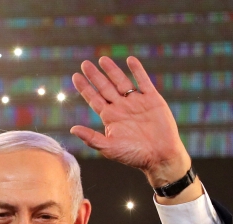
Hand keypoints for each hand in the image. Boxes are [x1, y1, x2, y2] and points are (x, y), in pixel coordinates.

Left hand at [70, 56, 190, 187]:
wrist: (160, 156)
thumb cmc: (134, 155)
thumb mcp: (109, 148)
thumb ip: (91, 138)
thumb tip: (72, 129)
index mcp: (110, 118)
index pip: (94, 99)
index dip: (85, 88)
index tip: (75, 76)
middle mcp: (121, 108)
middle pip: (105, 88)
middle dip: (95, 76)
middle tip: (84, 64)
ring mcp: (136, 102)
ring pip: (122, 82)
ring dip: (112, 71)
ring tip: (102, 59)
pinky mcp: (152, 100)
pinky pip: (144, 82)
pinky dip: (138, 71)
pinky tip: (130, 60)